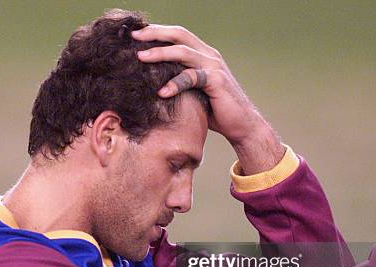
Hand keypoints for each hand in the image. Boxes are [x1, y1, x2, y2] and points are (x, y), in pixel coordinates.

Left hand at [132, 25, 284, 174]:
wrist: (241, 125)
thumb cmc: (214, 110)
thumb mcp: (192, 92)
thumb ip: (177, 81)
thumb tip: (149, 82)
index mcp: (202, 54)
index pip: (177, 35)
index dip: (157, 31)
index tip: (135, 35)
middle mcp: (209, 55)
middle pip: (178, 35)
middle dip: (154, 33)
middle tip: (133, 37)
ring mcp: (214, 66)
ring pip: (183, 52)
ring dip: (159, 53)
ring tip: (140, 57)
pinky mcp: (216, 81)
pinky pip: (192, 77)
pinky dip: (175, 84)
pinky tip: (161, 92)